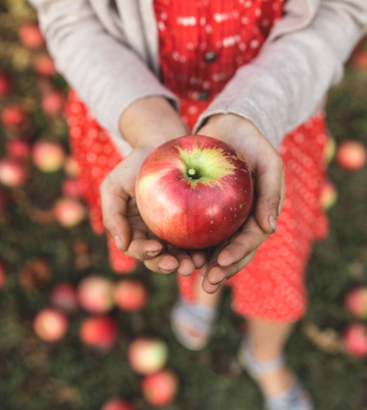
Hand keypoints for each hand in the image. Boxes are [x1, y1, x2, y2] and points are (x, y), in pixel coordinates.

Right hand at [100, 97, 205, 274]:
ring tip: (197, 263)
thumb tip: (122, 244)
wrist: (160, 144)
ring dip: (186, 262)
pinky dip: (202, 248)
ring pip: (180, 253)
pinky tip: (209, 251)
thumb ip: (112, 215)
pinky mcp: (193, 223)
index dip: (145, 253)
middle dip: (168, 264)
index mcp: (134, 231)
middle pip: (159, 258)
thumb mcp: (114, 186)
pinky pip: (197, 239)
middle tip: (181, 266)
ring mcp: (174, 231)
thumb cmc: (134, 165)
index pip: (138, 249)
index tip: (156, 247)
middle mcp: (153, 235)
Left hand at [196, 113, 285, 292]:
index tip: (221, 263)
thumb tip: (270, 228)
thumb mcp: (269, 162)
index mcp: (261, 215)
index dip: (238, 254)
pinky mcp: (203, 210)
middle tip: (206, 283)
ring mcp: (223, 218)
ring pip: (213, 247)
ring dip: (204, 264)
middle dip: (221, 270)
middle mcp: (242, 222)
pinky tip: (174, 252)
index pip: (251, 240)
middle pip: (232, 252)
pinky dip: (187, 243)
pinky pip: (195, 230)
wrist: (229, 127)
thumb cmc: (253, 143)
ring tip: (188, 274)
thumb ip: (272, 193)